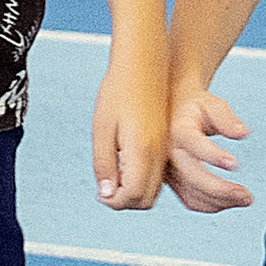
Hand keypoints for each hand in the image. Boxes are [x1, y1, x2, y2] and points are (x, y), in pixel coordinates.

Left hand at [91, 50, 167, 211]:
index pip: (132, 195)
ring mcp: (165, 149)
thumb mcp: (102, 129)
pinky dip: (142, 181)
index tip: (100, 193)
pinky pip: (158, 176)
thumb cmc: (118, 91)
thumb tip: (106, 194)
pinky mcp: (165, 144)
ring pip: (154, 190)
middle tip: (105, 188)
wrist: (144, 63)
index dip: (114, 202)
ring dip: (134, 193)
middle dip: (125, 202)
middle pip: (146, 199)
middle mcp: (159, 153)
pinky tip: (126, 165)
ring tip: (114, 177)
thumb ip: (104, 164)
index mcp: (142, 150)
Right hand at [165, 84, 253, 212]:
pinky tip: (231, 200)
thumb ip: (226, 118)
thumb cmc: (194, 109)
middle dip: (221, 190)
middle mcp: (169, 153)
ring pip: (191, 194)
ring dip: (220, 202)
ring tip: (245, 199)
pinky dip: (212, 205)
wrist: (173, 114)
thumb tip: (242, 133)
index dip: (213, 155)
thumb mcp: (211, 103)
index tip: (235, 164)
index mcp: (179, 129)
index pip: (193, 143)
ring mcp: (169, 171)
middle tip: (247, 195)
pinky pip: (190, 200)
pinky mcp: (173, 183)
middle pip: (191, 177)